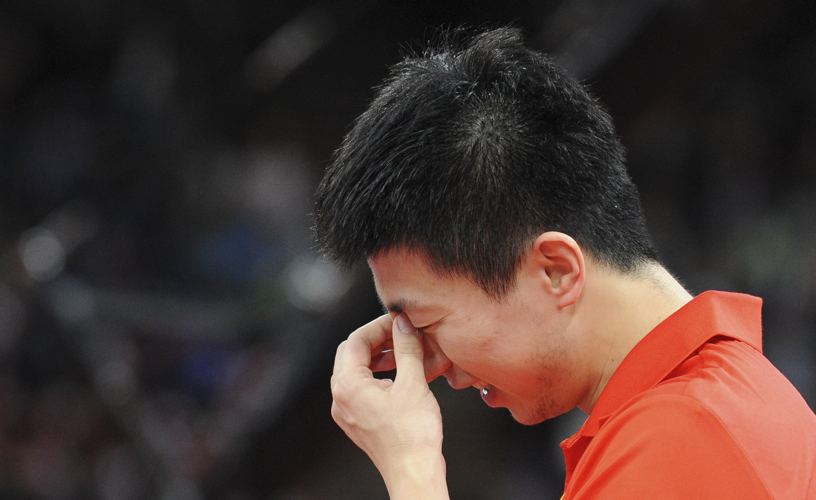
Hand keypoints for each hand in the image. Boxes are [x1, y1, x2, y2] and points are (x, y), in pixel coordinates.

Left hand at [331, 313, 448, 498]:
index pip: (356, 340)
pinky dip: (376, 375)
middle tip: (400, 333)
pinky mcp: (356, 421)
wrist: (413, 472)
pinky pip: (360, 389)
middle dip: (376, 339)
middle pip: (351, 354)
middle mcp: (340, 398)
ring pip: (355, 371)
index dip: (378, 326)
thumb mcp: (413, 383)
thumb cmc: (413, 434)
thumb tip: (403, 324)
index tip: (398, 321)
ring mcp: (345, 411)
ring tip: (403, 352)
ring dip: (377, 357)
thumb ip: (406, 348)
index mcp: (348, 385)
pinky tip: (399, 375)